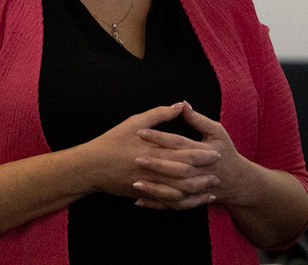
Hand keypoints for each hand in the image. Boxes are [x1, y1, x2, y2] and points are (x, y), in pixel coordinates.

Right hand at [79, 103, 221, 199]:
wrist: (89, 167)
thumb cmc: (112, 141)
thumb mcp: (135, 122)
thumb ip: (160, 114)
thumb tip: (181, 105)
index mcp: (153, 151)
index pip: (184, 154)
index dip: (202, 154)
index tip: (217, 152)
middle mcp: (152, 170)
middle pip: (185, 176)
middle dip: (204, 175)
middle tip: (219, 172)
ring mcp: (147, 185)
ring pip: (177, 193)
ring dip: (196, 191)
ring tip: (210, 188)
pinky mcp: (142, 195)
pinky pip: (165, 203)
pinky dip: (180, 203)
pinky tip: (191, 200)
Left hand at [131, 103, 257, 210]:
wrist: (237, 181)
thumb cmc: (226, 152)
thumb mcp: (217, 132)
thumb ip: (199, 120)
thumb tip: (183, 104)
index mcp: (204, 151)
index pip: (178, 143)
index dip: (159, 137)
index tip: (140, 132)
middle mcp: (200, 171)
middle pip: (175, 167)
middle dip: (155, 162)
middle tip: (134, 156)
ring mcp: (196, 188)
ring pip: (173, 190)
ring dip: (153, 188)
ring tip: (134, 182)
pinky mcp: (191, 200)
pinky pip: (171, 204)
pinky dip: (155, 204)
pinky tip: (138, 200)